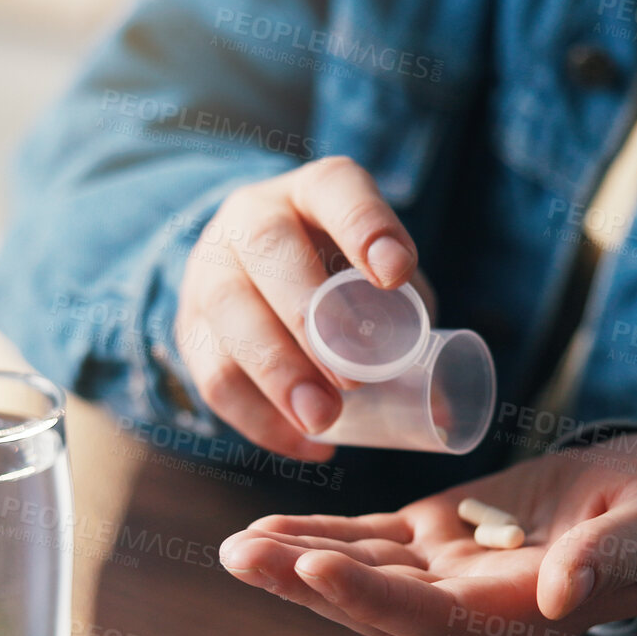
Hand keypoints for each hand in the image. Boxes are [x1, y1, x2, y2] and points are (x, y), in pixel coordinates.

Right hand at [174, 156, 422, 460]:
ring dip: (278, 374)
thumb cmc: (332, 275)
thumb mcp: (368, 273)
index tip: (395, 272)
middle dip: (310, 316)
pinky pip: (213, 375)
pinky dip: (260, 419)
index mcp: (311, 193)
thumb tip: (447, 402)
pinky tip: (304, 445)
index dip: (364, 226)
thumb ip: (404, 318)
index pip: (335, 190)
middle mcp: (251, 218)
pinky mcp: (190, 328)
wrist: (247, 271)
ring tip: (323, 421)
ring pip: (229, 314)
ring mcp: (211, 270)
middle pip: (268, 249)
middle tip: (354, 377)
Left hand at [218, 434, 636, 635]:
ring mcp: (445, 573)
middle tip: (236, 556)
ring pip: (357, 571)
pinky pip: (366, 542)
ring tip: (232, 548)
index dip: (368, 598)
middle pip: (371, 603)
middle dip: (302, 583)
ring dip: (293, 562)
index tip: (312, 569)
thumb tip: (558, 592)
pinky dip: (317, 535)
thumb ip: (609, 563)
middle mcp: (467, 607)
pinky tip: (266, 529)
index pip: (427, 618)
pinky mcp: (434, 538)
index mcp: (513, 615)